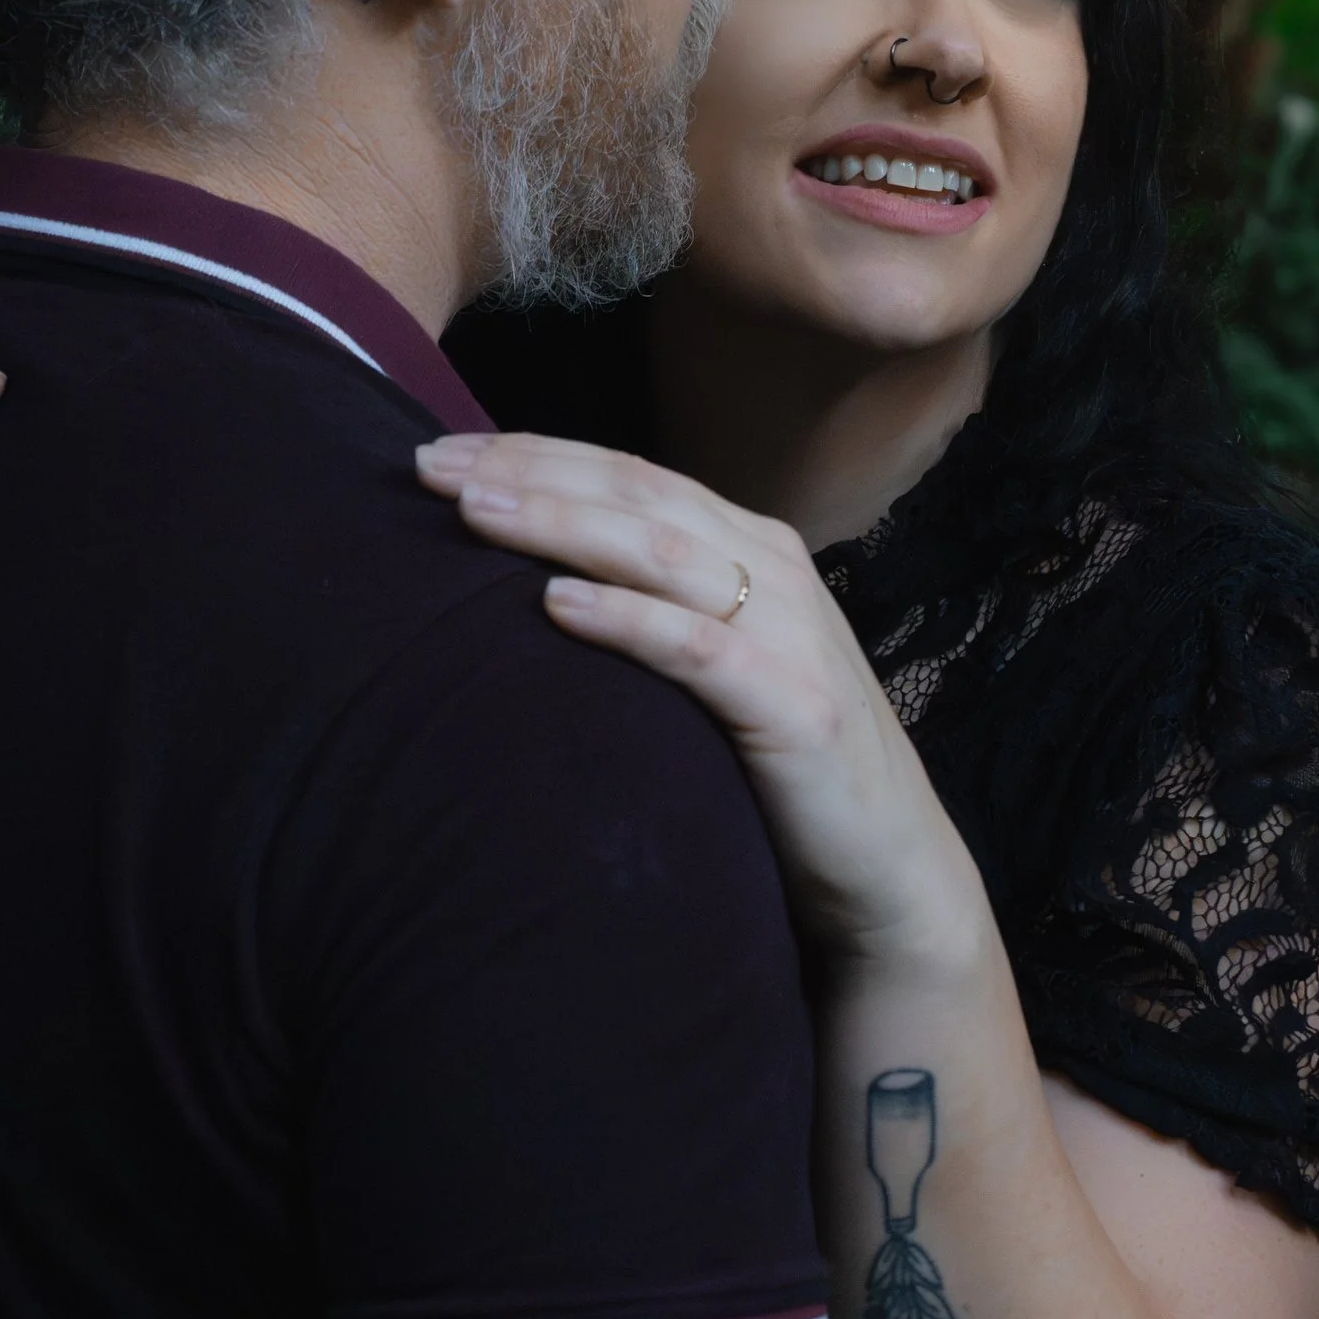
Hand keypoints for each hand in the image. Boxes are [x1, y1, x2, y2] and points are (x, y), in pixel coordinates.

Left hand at [416, 431, 981, 969]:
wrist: (888, 867)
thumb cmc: (780, 765)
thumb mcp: (720, 662)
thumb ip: (657, 606)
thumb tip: (534, 577)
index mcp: (752, 549)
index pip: (630, 477)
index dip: (534, 454)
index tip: (438, 452)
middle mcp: (774, 572)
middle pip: (637, 498)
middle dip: (529, 472)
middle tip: (430, 467)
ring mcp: (790, 635)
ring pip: (662, 554)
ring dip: (563, 525)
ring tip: (477, 513)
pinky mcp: (795, 707)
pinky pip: (697, 649)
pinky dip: (627, 618)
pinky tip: (557, 603)